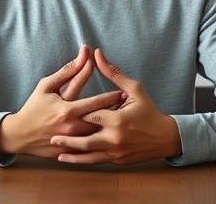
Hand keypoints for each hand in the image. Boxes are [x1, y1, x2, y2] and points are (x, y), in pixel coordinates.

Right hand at [0, 45, 125, 158]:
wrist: (19, 135)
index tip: (124, 93)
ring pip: (99, 136)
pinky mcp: (71, 152)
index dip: (112, 96)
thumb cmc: (34, 107)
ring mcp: (72, 142)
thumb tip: (84, 54)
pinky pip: (90, 149)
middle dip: (116, 114)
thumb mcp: (47, 86)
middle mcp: (72, 127)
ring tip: (123, 122)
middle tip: (129, 108)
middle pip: (102, 121)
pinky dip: (100, 142)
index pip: (96, 101)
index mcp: (68, 109)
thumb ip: (68, 71)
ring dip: (111, 129)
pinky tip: (108, 137)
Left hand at [50, 49, 181, 164]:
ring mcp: (116, 151)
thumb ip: (113, 73)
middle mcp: (114, 138)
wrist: (165, 138)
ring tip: (56, 150)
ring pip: (88, 153)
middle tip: (50, 136)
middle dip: (68, 138)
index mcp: (117, 119)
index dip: (77, 111)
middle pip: (85, 138)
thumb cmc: (149, 111)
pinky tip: (70, 159)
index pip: (90, 114)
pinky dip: (82, 160)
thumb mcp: (134, 89)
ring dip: (71, 153)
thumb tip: (96, 54)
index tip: (62, 109)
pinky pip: (96, 161)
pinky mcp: (117, 161)